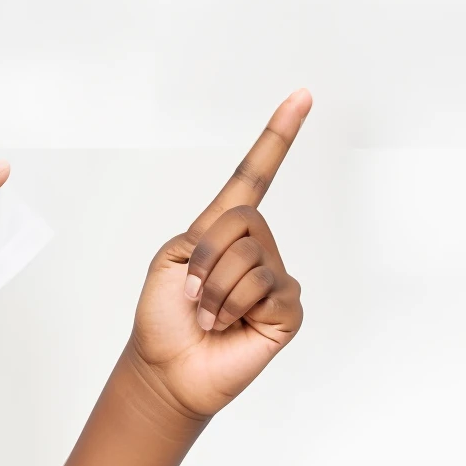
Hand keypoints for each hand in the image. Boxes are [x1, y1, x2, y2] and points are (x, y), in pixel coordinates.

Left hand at [129, 91, 310, 418]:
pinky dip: (234, 308)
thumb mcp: (171, 258)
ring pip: (251, 257)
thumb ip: (208, 235)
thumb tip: (251, 255)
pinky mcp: (288, 309)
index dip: (278, 135)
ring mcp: (275, 277)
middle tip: (195, 293)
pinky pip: (266, 288)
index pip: (257, 174)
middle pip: (244, 218)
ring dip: (216, 290)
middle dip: (207, 256)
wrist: (166, 368)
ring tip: (210, 316)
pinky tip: (230, 327)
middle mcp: (257, 247)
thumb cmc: (165, 316)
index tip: (301, 96)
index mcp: (224, 228)